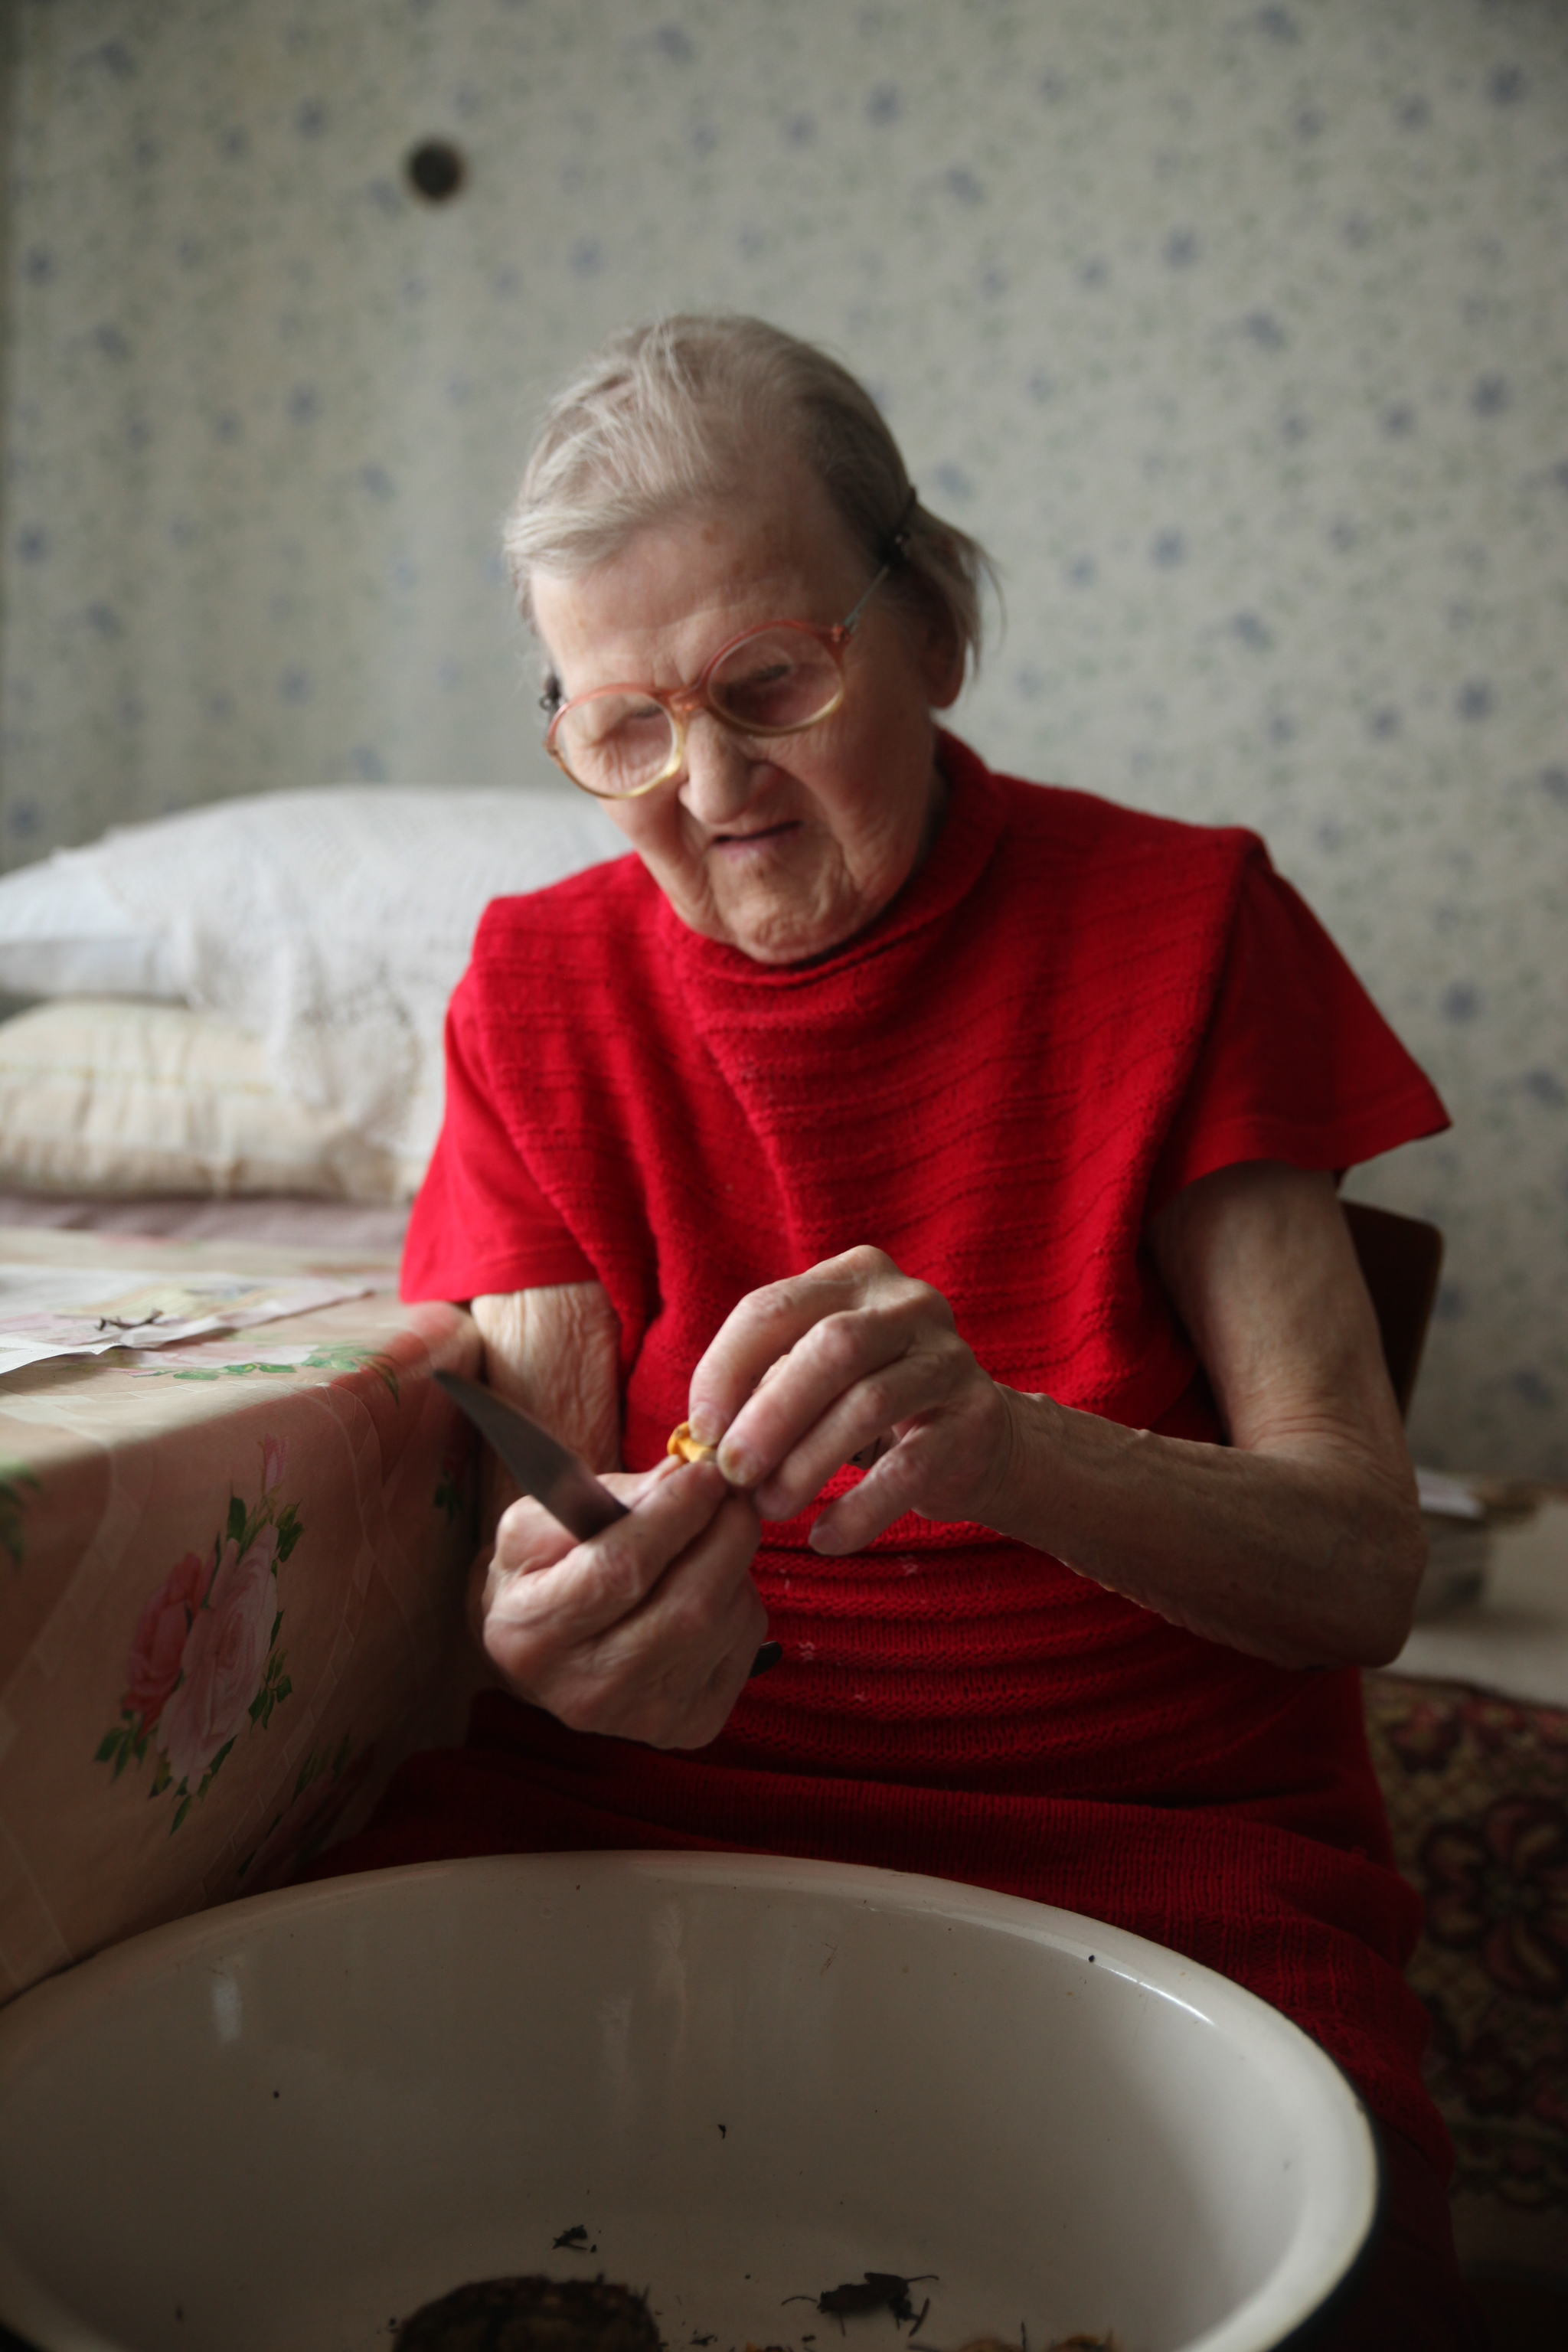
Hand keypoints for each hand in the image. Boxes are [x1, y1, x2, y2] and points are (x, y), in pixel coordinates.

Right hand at [475, 1456, 765, 1748]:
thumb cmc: (542, 1573)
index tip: (703, 1471)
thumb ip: (601, 1494)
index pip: (621, 1571)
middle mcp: (586, 1691)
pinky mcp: (690, 1725)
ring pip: (724, 1621)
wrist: (544, 1654)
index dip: (674, 1513)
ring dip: (734, 1563)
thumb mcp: (539, 1521)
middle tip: (730, 1492)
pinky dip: (741, 1600)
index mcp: (531, 1635)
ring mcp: (643, 1719)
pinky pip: (746, 1644)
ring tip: (710, 1537)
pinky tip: (711, 1584)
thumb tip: (682, 1473)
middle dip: (723, 1533)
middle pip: (687, 1606)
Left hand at [687, 1245, 1019, 1553]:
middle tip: (733, 1475)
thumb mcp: (815, 1375)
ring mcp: (949, 1358)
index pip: (772, 1308)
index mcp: (854, 1276)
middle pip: (830, 1348)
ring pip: (868, 1404)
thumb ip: (763, 1387)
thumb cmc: (868, 1402)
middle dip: (770, 1415)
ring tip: (770, 1508)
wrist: (976, 1437)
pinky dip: (861, 1508)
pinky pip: (911, 1467)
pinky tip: (826, 1537)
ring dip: (807, 1464)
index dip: (725, 1371)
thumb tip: (704, 1440)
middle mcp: (908, 1304)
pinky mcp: (977, 1419)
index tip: (701, 1432)